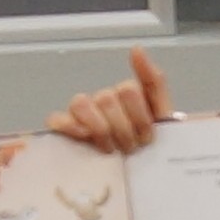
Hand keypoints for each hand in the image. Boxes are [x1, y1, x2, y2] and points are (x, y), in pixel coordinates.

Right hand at [46, 48, 169, 152]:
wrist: (142, 172)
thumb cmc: (149, 147)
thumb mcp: (162, 115)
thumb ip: (153, 80)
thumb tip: (136, 48)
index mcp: (125, 95)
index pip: (129, 90)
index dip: (140, 117)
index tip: (149, 137)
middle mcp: (103, 101)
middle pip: (107, 98)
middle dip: (124, 129)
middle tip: (131, 148)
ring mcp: (82, 114)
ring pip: (82, 104)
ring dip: (100, 130)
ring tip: (111, 150)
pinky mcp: (65, 129)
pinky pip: (57, 119)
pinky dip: (69, 126)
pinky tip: (84, 138)